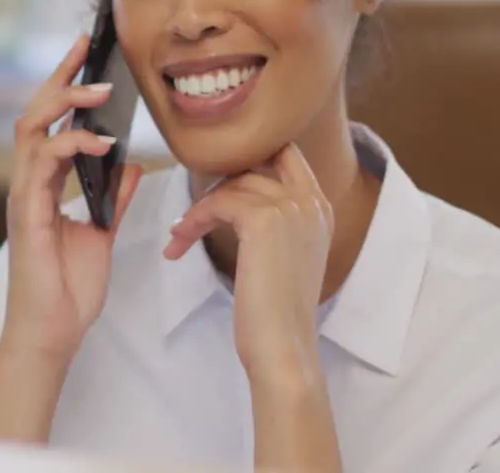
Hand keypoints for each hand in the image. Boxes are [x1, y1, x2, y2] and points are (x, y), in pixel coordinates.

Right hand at [1, 34, 143, 363]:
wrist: (53, 332)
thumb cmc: (69, 290)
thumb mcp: (103, 234)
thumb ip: (113, 197)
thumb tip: (132, 165)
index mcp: (45, 185)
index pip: (51, 122)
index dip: (66, 85)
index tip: (87, 54)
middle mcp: (29, 183)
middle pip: (34, 112)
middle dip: (59, 75)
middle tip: (85, 46)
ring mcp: (25, 195)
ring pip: (32, 128)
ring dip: (64, 102)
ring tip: (99, 90)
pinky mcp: (28, 211)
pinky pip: (44, 163)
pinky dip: (71, 145)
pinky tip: (101, 141)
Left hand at [164, 144, 332, 373]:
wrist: (284, 345)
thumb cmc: (278, 311)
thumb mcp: (286, 254)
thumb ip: (276, 222)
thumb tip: (237, 201)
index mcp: (320, 208)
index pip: (285, 154)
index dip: (248, 161)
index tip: (219, 186)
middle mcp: (310, 202)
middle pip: (253, 164)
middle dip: (219, 184)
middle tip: (196, 215)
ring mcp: (290, 208)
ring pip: (230, 186)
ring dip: (198, 209)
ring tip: (179, 236)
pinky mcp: (262, 220)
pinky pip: (216, 203)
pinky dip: (193, 221)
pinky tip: (179, 242)